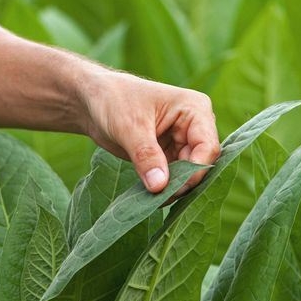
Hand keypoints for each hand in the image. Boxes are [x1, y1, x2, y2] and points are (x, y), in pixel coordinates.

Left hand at [79, 68, 220, 193]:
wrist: (93, 101)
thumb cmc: (113, 100)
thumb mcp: (130, 127)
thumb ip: (146, 156)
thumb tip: (160, 186)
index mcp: (195, 109)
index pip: (207, 146)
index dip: (195, 170)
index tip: (173, 188)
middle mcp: (194, 126)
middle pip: (200, 163)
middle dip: (183, 182)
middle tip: (160, 199)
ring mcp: (182, 141)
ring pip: (188, 173)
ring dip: (173, 188)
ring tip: (153, 200)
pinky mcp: (169, 154)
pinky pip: (174, 176)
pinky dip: (163, 187)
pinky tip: (150, 197)